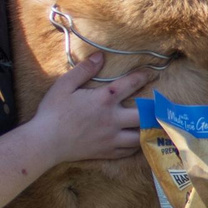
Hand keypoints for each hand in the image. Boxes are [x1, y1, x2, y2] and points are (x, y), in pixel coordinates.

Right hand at [31, 55, 150, 163]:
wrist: (45, 142)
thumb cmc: (52, 112)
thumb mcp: (65, 85)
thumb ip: (84, 70)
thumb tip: (100, 55)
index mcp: (104, 99)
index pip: (130, 84)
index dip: (143, 77)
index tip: (151, 74)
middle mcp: (113, 119)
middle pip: (144, 115)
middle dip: (155, 109)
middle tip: (162, 105)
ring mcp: (111, 138)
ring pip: (141, 135)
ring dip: (149, 130)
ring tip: (156, 125)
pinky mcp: (107, 152)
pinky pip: (128, 151)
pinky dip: (136, 145)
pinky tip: (138, 141)